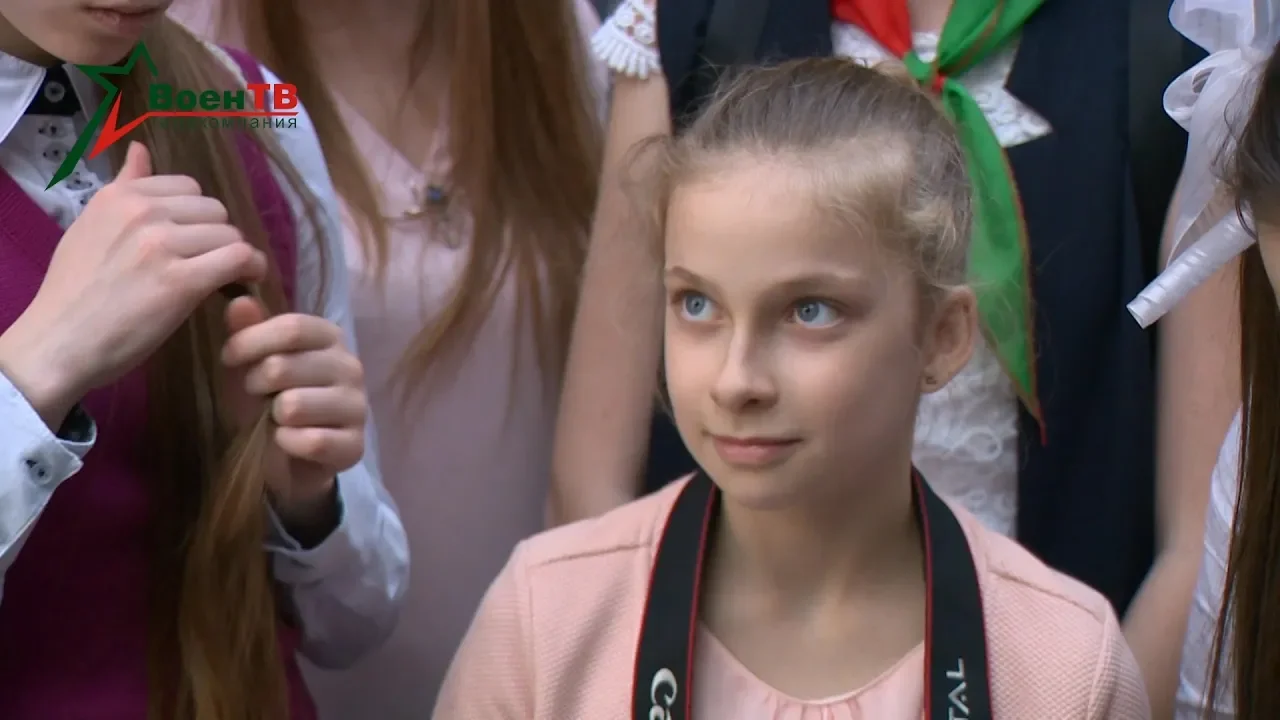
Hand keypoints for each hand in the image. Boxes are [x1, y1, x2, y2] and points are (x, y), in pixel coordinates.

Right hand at [0, 142, 266, 426]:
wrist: (59, 342)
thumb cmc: (74, 292)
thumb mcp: (90, 226)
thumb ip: (123, 187)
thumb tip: (139, 148)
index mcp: (119, 196)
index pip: (187, 187)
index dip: (198, 216)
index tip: (197, 240)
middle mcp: (141, 212)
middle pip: (214, 210)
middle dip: (217, 236)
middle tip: (210, 263)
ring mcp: (161, 245)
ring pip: (229, 235)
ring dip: (234, 257)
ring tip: (225, 278)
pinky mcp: (181, 281)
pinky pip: (238, 258)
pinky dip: (250, 269)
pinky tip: (245, 282)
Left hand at [220, 297, 366, 532]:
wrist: (286, 454)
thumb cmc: (268, 398)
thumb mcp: (251, 362)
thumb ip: (248, 331)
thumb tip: (240, 301)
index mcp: (329, 338)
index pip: (292, 327)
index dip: (250, 342)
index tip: (228, 357)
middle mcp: (351, 367)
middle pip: (285, 366)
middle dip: (254, 383)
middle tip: (255, 393)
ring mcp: (358, 407)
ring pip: (294, 406)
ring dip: (271, 416)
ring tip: (274, 418)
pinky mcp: (355, 445)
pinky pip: (310, 441)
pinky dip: (287, 443)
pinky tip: (288, 441)